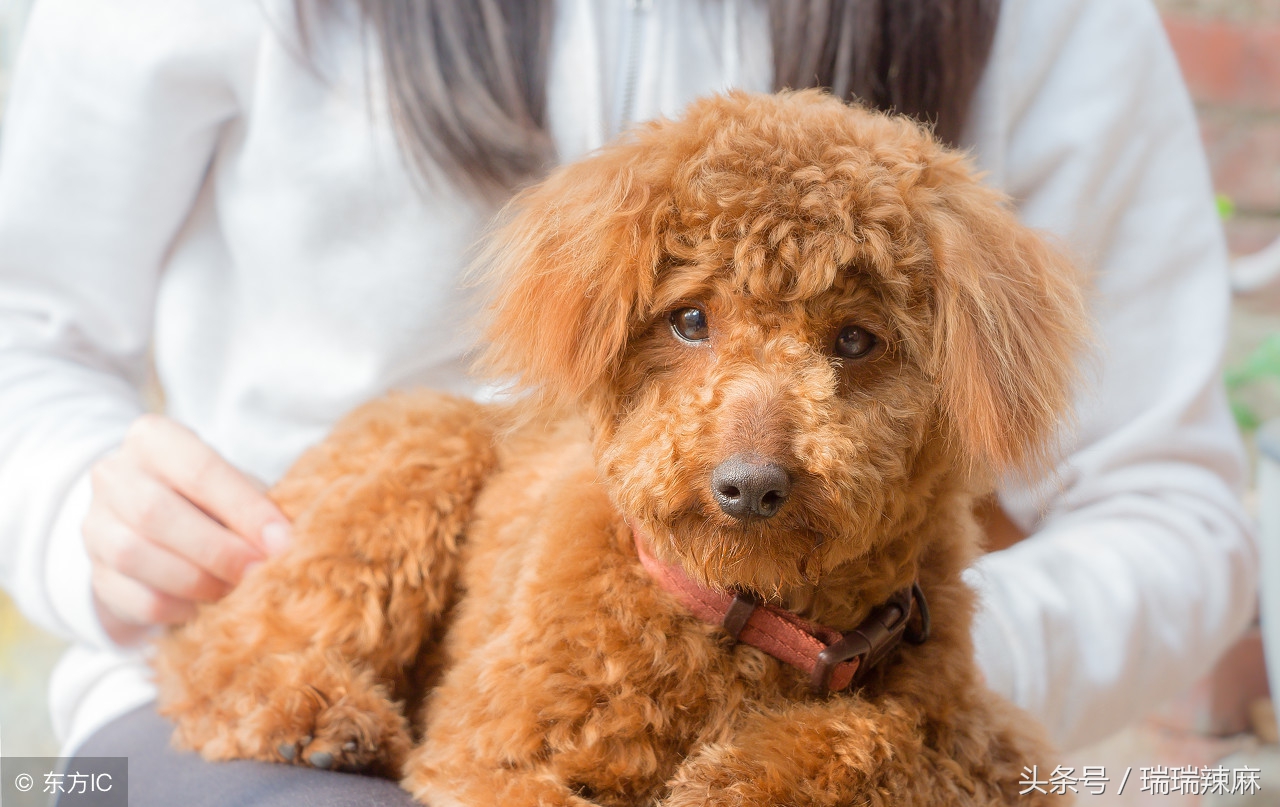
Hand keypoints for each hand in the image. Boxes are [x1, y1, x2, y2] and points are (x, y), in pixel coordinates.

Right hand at [85, 414, 291, 643]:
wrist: (154, 526)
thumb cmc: (210, 498)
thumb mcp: (233, 486)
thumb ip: (255, 504)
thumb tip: (287, 541)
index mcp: (153, 439)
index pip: (198, 470)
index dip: (243, 508)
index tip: (282, 540)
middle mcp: (114, 475)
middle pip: (155, 513)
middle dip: (218, 549)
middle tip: (261, 571)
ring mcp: (96, 526)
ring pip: (135, 556)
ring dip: (197, 580)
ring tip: (237, 591)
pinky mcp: (97, 575)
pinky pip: (135, 598)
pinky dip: (179, 608)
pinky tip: (208, 607)